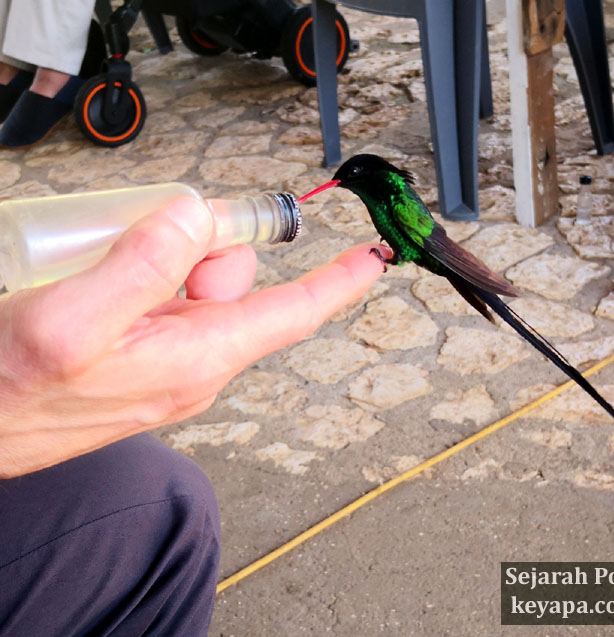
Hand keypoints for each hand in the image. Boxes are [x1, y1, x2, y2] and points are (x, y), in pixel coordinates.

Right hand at [0, 196, 387, 476]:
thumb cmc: (16, 392)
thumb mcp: (74, 321)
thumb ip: (142, 266)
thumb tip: (197, 219)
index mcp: (200, 357)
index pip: (293, 314)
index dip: (338, 282)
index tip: (373, 257)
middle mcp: (197, 360)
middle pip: (236, 279)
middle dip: (203, 243)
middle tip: (143, 233)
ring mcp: (172, 357)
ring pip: (199, 282)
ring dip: (166, 256)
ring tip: (104, 267)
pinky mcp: (146, 352)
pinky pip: (168, 297)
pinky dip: (149, 274)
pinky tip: (101, 282)